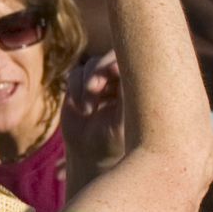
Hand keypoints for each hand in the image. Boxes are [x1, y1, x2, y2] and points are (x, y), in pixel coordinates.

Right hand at [61, 51, 124, 189]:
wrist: (92, 154)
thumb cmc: (116, 139)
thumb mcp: (124, 117)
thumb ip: (124, 92)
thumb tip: (120, 66)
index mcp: (137, 84)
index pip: (133, 60)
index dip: (120, 61)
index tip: (114, 71)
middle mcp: (119, 78)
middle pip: (109, 58)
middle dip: (99, 71)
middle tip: (94, 88)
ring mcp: (99, 80)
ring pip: (90, 65)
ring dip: (85, 86)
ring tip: (88, 110)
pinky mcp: (79, 84)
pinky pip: (75, 74)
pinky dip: (75, 90)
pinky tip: (82, 110)